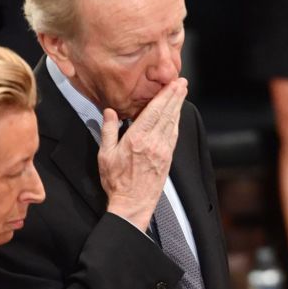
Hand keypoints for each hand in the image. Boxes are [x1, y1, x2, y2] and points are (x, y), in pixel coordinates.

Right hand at [97, 77, 187, 229]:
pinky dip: (176, 122)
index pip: (154, 111)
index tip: (172, 83)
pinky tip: (177, 116)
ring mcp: (162, 151)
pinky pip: (173, 136)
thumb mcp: (105, 155)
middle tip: (182, 82)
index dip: (164, 95)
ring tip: (182, 93)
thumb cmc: (116, 182)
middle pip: (167, 114)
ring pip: (172, 123)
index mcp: (137, 139)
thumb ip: (108, 131)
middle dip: (175, 96)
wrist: (132, 205)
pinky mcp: (167, 159)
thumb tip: (110, 112)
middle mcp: (153, 143)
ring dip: (178, 106)